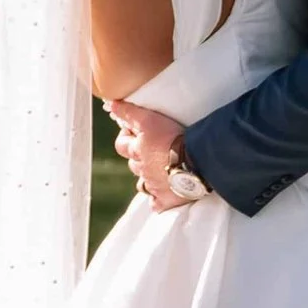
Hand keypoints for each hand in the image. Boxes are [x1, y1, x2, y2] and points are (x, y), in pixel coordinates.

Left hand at [109, 97, 188, 211]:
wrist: (197, 161)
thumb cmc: (173, 137)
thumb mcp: (150, 119)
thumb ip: (130, 113)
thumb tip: (110, 104)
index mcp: (137, 151)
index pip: (122, 145)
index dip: (126, 137)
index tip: (134, 132)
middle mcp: (142, 170)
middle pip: (133, 165)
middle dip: (139, 158)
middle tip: (152, 149)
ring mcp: (154, 187)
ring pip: (143, 184)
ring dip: (148, 178)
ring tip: (160, 171)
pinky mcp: (167, 200)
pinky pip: (157, 204)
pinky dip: (158, 199)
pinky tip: (164, 194)